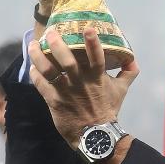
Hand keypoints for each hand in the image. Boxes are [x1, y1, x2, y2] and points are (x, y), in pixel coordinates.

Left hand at [28, 28, 138, 145]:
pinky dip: (35, 74)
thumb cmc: (108, 109)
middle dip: (58, 44)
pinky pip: (41, 84)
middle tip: (51, 32)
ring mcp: (65, 92)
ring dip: (39, 56)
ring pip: (49, 71)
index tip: (88, 28)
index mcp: (97, 78)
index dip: (93, 43)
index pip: (97, 58)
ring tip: (34, 45)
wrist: (95, 134)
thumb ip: (128, 72)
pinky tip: (32, 66)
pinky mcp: (54, 101)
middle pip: (67, 61)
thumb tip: (132, 59)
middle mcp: (80, 83)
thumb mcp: (121, 90)